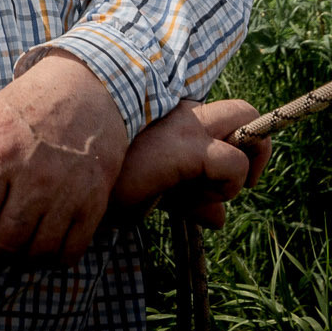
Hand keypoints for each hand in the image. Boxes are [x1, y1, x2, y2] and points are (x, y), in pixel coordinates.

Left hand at [0, 51, 127, 272]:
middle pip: (5, 241)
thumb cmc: (29, 102)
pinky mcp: (95, 199)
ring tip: (13, 253)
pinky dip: (55, 260)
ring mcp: (68, 190)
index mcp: (1, 154)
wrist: (90, 85)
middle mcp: (35, 177)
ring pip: (37, 251)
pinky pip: (72, 249)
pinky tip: (44, 250)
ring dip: (20, 262)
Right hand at [110, 99, 270, 228]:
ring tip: (202, 195)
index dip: (229, 153)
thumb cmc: (108, 187)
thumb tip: (219, 219)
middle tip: (231, 183)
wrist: (77, 188)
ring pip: (250, 125)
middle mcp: (183, 111)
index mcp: (172, 115)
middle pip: (245, 112)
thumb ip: (189, 198)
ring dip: (239, 172)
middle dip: (255, 149)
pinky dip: (228, 188)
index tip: (208, 188)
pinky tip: (192, 201)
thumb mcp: (156, 192)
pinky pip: (235, 164)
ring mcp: (187, 125)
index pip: (221, 121)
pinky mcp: (187, 147)